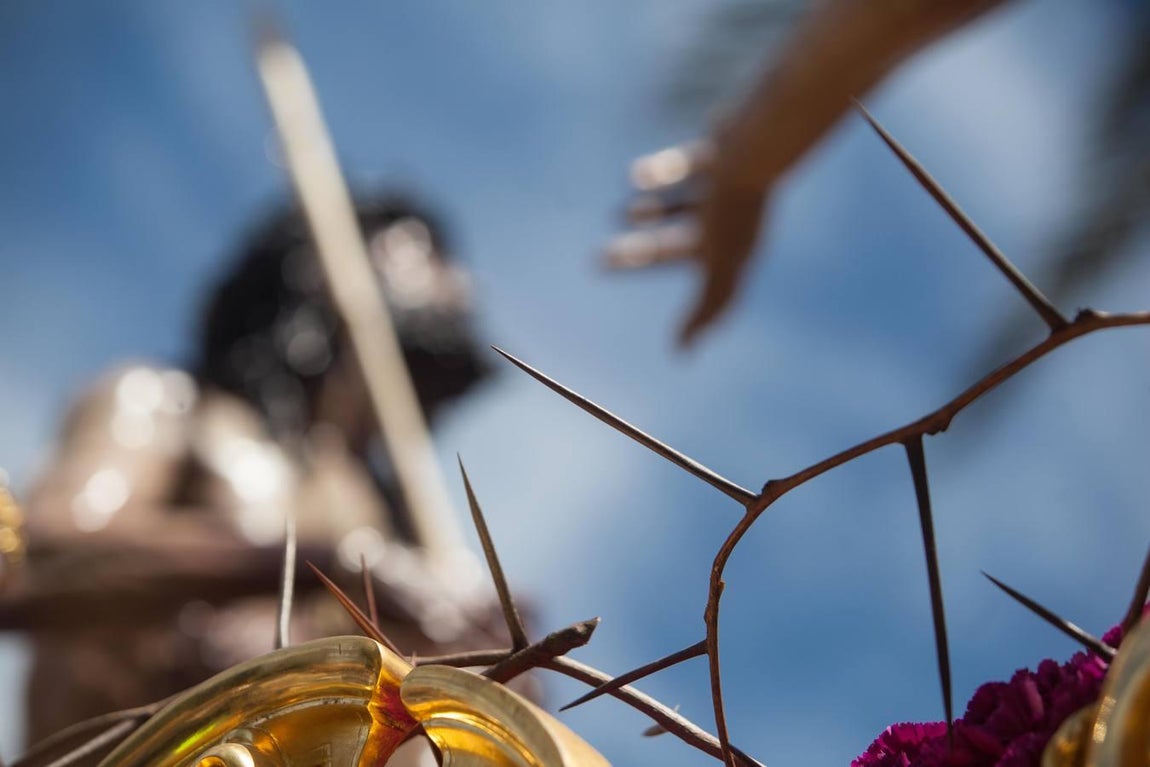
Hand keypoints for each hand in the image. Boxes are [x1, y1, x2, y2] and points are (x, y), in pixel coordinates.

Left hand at [606, 138, 769, 346]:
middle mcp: (728, 220)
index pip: (674, 260)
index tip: (603, 265)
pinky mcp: (722, 152)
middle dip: (640, 250)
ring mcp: (726, 187)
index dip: (640, 264)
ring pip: (684, 204)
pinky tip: (636, 177)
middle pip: (676, 241)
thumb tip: (681, 354)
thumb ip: (705, 309)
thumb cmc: (736, 209)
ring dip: (652, 212)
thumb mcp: (719, 264)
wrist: (757, 147)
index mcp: (727, 247)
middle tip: (601, 257)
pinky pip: (688, 164)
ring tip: (618, 214)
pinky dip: (663, 172)